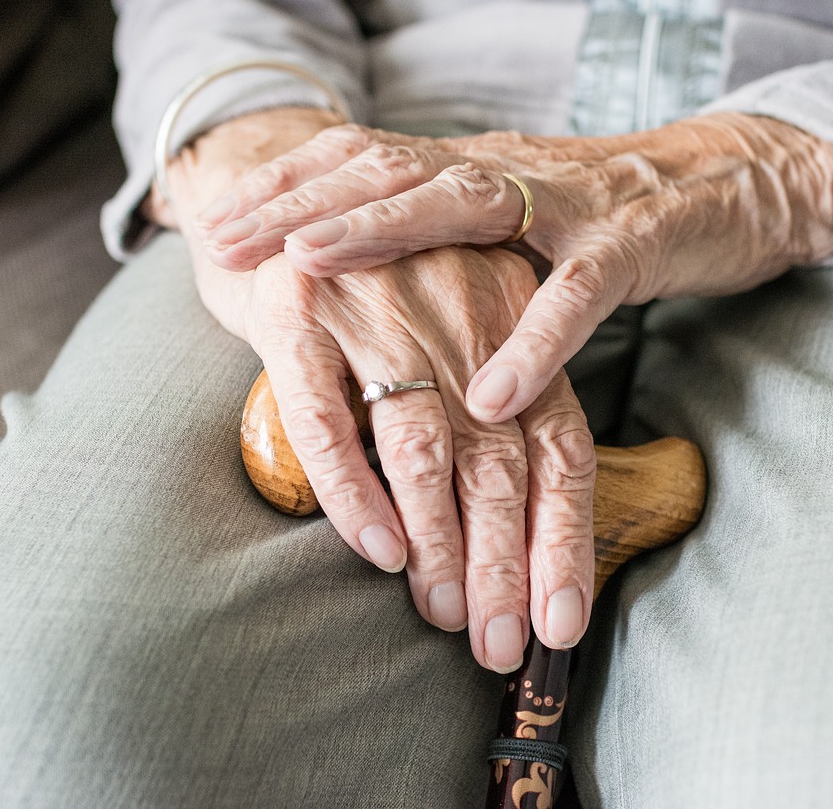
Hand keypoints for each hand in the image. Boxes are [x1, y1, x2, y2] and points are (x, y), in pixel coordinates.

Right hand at [161, 110, 596, 672]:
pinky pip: (328, 417)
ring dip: (440, 542)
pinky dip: (354, 491)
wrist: (270, 188)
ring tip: (444, 614)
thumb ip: (485, 415)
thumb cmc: (374, 287)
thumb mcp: (450, 334)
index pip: (560, 446)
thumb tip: (510, 540)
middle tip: (497, 644)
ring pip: (424, 446)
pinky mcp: (298, 310)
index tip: (559, 625)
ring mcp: (379, 307)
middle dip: (504, 565)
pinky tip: (377, 549)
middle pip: (500, 460)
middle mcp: (458, 311)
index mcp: (511, 322)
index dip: (563, 541)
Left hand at [194, 113, 832, 422]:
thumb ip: (450, 237)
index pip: (365, 158)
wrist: (737, 180)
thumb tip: (365, 270)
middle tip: (227, 239)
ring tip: (310, 265)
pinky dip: (533, 343)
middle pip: (390, 167)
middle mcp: (510, 172)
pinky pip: (580, 294)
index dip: (288, 185)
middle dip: (300, 201)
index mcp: (475, 168)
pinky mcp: (634, 243)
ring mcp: (571, 202)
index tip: (217, 218)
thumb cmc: (612, 215)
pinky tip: (489, 393)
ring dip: (382, 231)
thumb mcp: (516, 220)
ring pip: (467, 204)